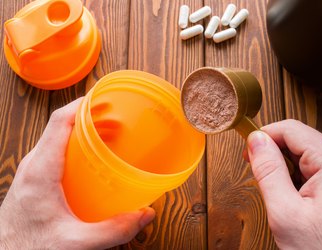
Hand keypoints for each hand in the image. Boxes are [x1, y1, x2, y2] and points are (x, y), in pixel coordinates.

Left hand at [0, 98, 154, 249]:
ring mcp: (32, 170)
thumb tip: (144, 215)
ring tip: (109, 132)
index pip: (59, 122)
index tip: (105, 98)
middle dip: (90, 116)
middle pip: (61, 125)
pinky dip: (76, 144)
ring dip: (83, 129)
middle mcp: (34, 164)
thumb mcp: (74, 242)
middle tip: (117, 118)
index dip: (82, 105)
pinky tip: (92, 157)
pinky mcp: (34, 178)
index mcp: (41, 170)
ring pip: (58, 137)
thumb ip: (112, 231)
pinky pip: (56, 150)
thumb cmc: (27, 248)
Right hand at [245, 119, 321, 248]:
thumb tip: (255, 140)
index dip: (264, 136)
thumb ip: (268, 171)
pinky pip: (314, 168)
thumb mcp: (285, 212)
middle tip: (259, 176)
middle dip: (274, 154)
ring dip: (285, 168)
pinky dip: (297, 178)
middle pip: (299, 139)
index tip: (247, 152)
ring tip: (279, 194)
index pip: (290, 129)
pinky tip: (294, 199)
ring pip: (305, 154)